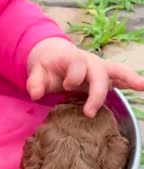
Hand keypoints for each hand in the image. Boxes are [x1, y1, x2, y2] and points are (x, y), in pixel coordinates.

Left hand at [26, 37, 143, 116]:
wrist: (54, 55)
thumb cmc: (47, 66)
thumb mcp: (36, 71)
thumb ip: (34, 82)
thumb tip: (34, 94)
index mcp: (72, 58)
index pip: (78, 65)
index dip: (73, 77)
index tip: (67, 86)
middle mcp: (89, 61)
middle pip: (100, 73)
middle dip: (97, 92)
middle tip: (89, 112)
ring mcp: (100, 68)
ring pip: (117, 70)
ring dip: (129, 78)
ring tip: (142, 86)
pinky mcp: (105, 75)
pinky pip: (121, 76)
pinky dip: (130, 81)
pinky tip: (141, 87)